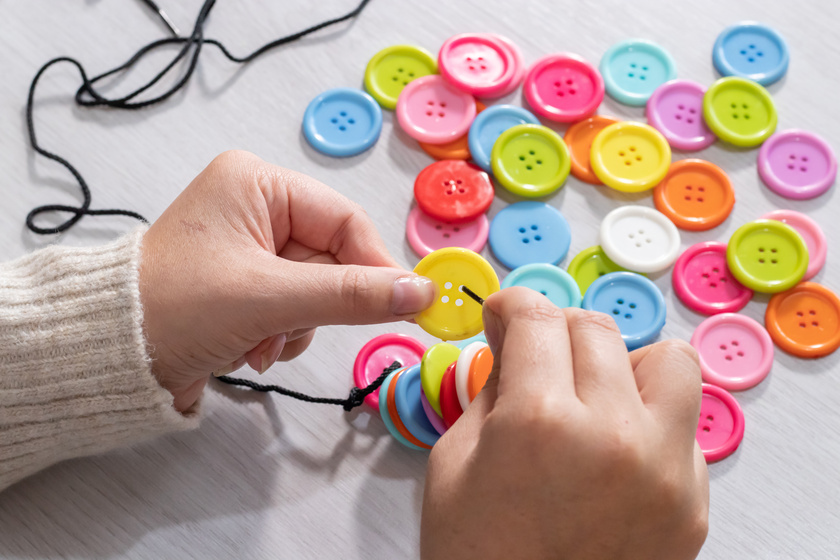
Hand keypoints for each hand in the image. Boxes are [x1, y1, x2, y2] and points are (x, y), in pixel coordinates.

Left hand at [139, 150, 433, 411]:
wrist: (109, 357)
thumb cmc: (173, 309)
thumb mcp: (270, 298)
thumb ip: (350, 294)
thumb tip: (419, 292)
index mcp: (256, 184)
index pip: (344, 220)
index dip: (375, 265)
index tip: (403, 305)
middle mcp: (255, 206)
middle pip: (332, 257)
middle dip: (317, 304)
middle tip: (295, 330)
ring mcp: (250, 246)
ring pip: (316, 287)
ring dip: (299, 324)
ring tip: (262, 342)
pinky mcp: (244, 281)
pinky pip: (293, 304)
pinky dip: (283, 332)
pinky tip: (251, 346)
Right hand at [421, 287, 708, 559]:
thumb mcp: (454, 465)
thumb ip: (489, 393)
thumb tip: (513, 351)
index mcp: (540, 423)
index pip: (535, 318)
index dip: (512, 306)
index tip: (506, 315)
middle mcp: (614, 436)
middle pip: (596, 329)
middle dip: (556, 331)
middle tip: (538, 355)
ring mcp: (664, 470)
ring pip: (669, 362)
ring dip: (626, 364)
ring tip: (595, 393)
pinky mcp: (691, 503)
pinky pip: (682, 427)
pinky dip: (648, 421)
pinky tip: (613, 449)